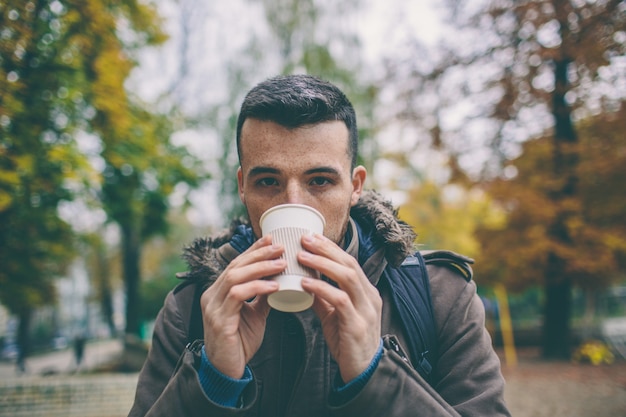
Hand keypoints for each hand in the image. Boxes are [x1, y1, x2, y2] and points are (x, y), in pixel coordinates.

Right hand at [200, 235, 283, 378]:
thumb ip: (262, 297)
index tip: (271, 239)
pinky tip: (273, 285)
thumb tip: (278, 280)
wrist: (227, 371)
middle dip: (259, 253)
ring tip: (281, 263)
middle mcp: (212, 295)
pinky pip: (238, 296)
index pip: (236, 264)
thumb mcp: (254, 315)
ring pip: (235, 276)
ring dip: (260, 267)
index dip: (253, 250)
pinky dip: (257, 287)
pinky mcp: (219, 320)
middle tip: (280, 246)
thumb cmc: (239, 343)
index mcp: (218, 292)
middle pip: (235, 265)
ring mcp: (213, 307)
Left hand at [298, 234, 382, 382]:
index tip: (311, 236)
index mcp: (366, 292)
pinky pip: (340, 300)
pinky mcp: (357, 325)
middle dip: (326, 249)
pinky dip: (322, 288)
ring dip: (323, 264)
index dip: (330, 247)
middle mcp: (370, 297)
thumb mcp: (335, 316)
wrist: (363, 372)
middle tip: (304, 238)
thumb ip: (323, 298)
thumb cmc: (349, 342)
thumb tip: (304, 281)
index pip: (349, 262)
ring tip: (302, 255)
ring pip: (348, 277)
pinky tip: (305, 282)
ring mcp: (366, 310)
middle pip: (349, 264)